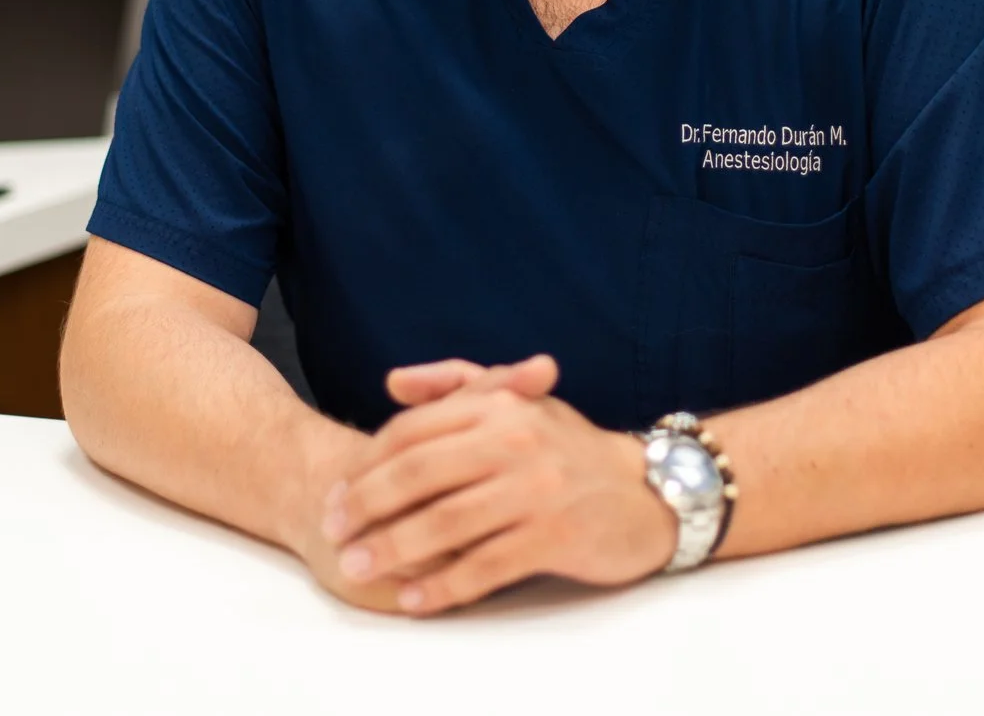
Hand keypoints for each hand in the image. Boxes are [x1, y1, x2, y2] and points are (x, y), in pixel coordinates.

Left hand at [288, 356, 557, 612]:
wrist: (650, 491)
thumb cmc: (568, 448)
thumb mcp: (518, 400)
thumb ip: (454, 383)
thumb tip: (392, 383)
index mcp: (498, 405)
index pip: (412, 431)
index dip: (365, 465)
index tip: (335, 495)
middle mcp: (515, 440)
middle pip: (417, 476)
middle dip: (365, 507)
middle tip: (333, 534)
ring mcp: (536, 489)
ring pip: (444, 524)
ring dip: (392, 550)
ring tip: (358, 568)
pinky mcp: (555, 537)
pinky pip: (484, 567)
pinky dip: (442, 586)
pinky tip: (412, 599)